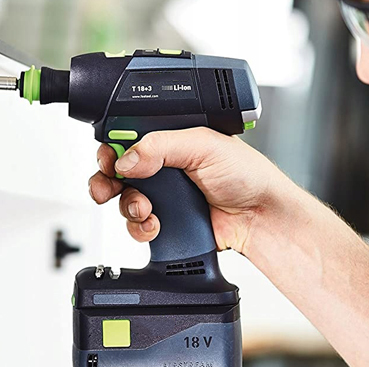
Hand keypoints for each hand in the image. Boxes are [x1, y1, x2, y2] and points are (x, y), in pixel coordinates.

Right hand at [88, 127, 289, 253]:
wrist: (261, 219)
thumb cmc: (248, 176)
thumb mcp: (204, 145)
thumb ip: (162, 145)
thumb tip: (127, 158)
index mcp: (173, 140)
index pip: (130, 138)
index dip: (113, 147)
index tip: (108, 157)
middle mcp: (165, 167)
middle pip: (118, 170)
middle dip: (107, 178)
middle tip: (108, 185)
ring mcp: (165, 197)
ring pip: (124, 200)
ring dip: (127, 205)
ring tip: (144, 207)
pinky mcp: (168, 223)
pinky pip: (137, 227)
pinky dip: (139, 227)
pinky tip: (155, 224)